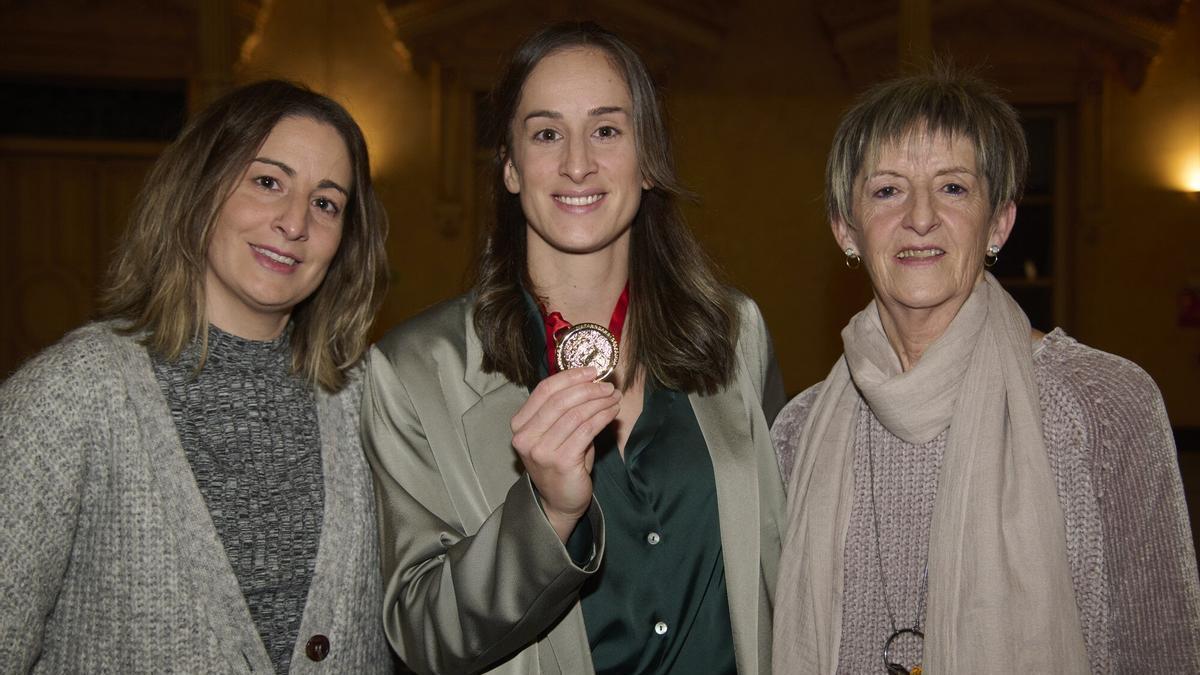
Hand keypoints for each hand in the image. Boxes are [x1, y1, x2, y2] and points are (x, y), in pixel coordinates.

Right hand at [511, 366, 620, 541]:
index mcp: (520, 425)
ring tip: (614, 397)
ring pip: (575, 414)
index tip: (591, 371)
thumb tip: (591, 381)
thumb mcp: (556, 432)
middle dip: (588, 389)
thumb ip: (565, 408)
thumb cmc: (561, 462)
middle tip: (608, 386)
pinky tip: (612, 412)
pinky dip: (602, 417)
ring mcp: (541, 451)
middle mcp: (526, 437)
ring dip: (599, 402)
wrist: (560, 501)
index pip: (544, 390)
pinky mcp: (561, 461)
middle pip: (560, 400)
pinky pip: (586, 430)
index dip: (570, 377)